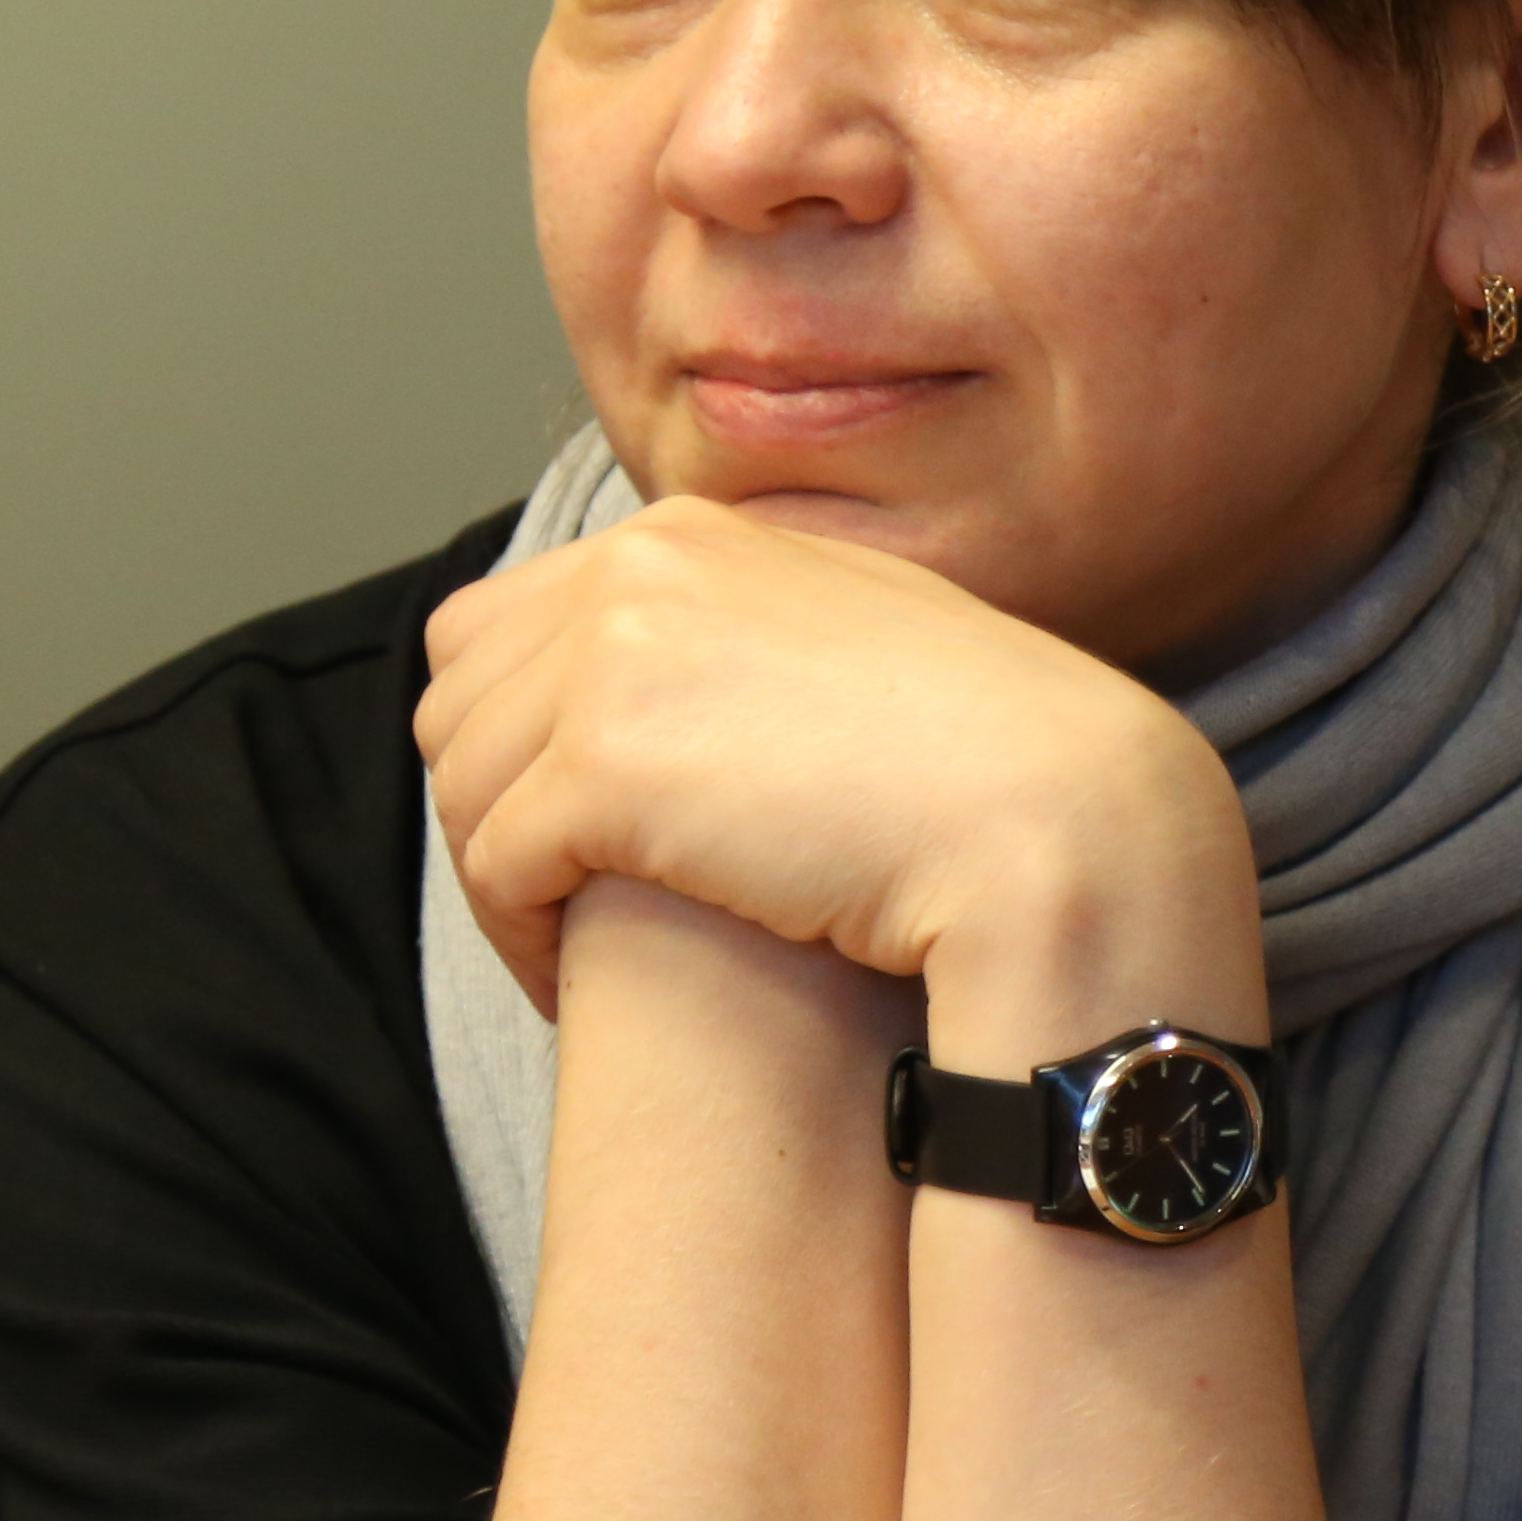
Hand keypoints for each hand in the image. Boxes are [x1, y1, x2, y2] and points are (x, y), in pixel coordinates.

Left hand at [416, 498, 1254, 1023]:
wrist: (1062, 819)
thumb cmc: (1000, 760)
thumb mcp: (872, 648)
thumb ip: (772, 642)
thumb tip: (718, 692)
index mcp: (698, 537)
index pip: (511, 619)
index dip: (515, 732)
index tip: (567, 824)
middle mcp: (642, 572)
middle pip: (459, 693)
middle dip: (486, 800)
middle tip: (548, 899)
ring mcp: (616, 660)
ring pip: (461, 781)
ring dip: (498, 877)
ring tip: (559, 951)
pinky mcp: (606, 766)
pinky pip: (495, 862)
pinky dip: (518, 933)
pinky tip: (573, 983)